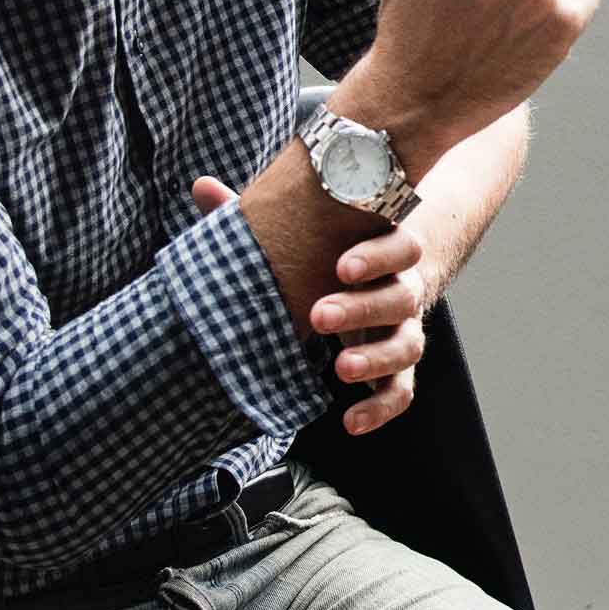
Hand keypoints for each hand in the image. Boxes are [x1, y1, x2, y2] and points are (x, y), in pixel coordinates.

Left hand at [198, 178, 438, 434]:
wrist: (375, 275)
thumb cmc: (327, 249)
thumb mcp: (302, 231)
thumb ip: (256, 214)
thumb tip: (200, 186)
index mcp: (384, 249)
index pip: (400, 246)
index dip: (377, 256)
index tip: (341, 266)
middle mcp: (402, 287)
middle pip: (401, 296)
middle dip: (361, 308)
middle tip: (318, 316)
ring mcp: (402, 329)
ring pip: (408, 345)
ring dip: (375, 359)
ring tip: (340, 369)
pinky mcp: (397, 366)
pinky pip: (401, 391)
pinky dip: (380, 408)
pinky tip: (350, 423)